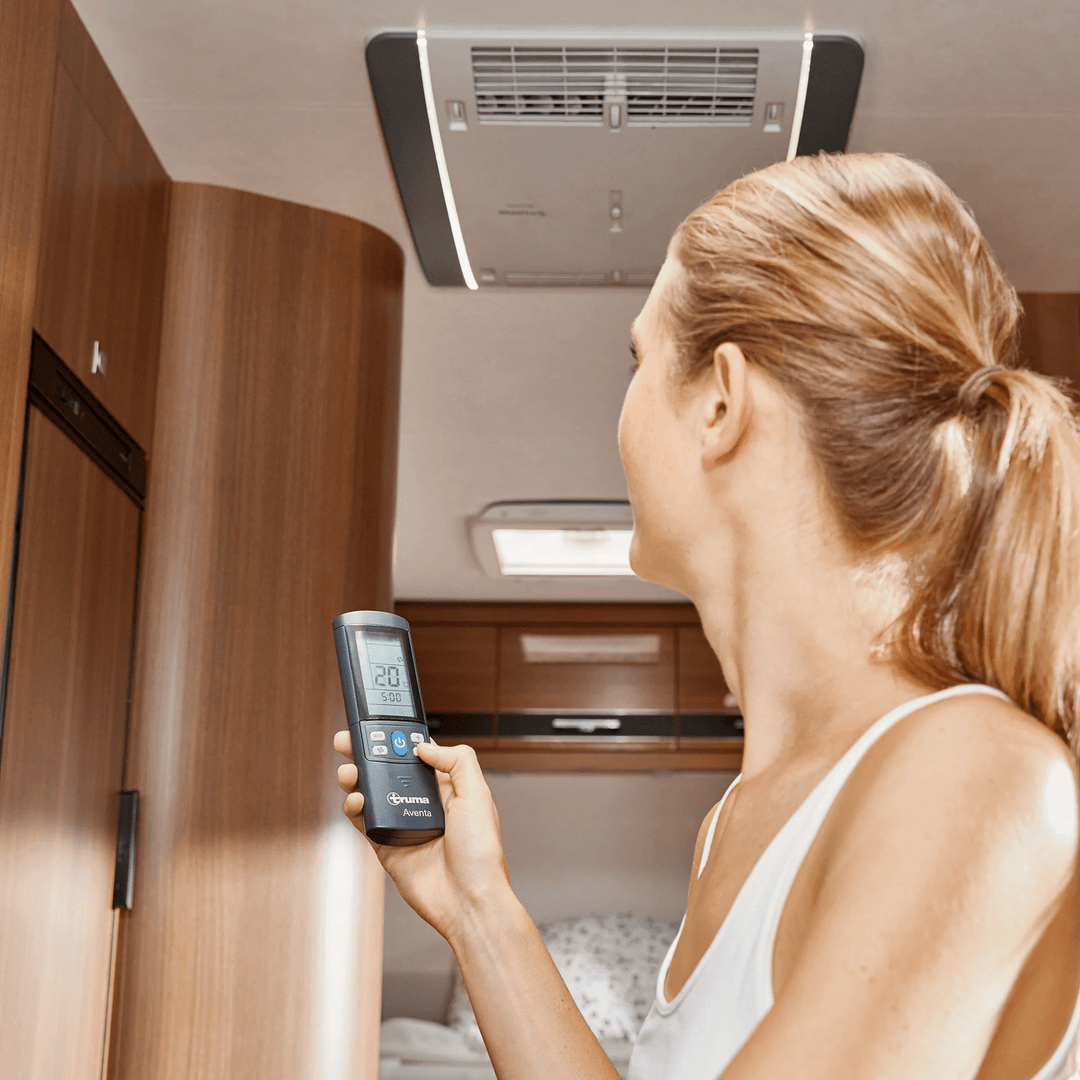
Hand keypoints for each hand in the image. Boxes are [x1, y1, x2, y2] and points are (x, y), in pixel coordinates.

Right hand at [334, 732, 514, 943]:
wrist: (469, 901)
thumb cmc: (481, 855)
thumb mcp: (478, 795)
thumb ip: (456, 762)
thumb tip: (425, 746)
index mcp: (448, 789)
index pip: (418, 756)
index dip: (399, 740)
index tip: (380, 726)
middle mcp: (425, 805)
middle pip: (390, 772)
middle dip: (368, 755)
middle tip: (349, 742)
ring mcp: (404, 826)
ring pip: (373, 795)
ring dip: (357, 779)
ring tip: (349, 772)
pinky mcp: (388, 848)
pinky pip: (365, 823)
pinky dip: (355, 810)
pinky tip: (355, 801)